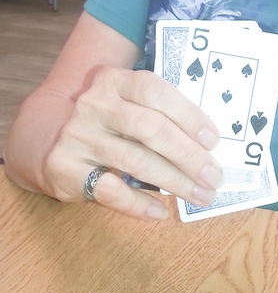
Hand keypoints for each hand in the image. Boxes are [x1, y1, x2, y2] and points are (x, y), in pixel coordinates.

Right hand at [44, 66, 223, 220]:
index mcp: (114, 80)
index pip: (155, 91)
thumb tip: (208, 146)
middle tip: (213, 177)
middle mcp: (93, 104)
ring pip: (136, 161)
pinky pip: (109, 190)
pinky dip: (138, 204)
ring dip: (175, 182)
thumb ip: (160, 114)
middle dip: (188, 155)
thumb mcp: (127, 104)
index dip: (188, 116)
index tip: (213, 141)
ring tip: (199, 196)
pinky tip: (159, 212)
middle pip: (150, 128)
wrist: (48, 138)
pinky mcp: (64, 168)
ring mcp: (77, 135)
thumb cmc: (108, 124)